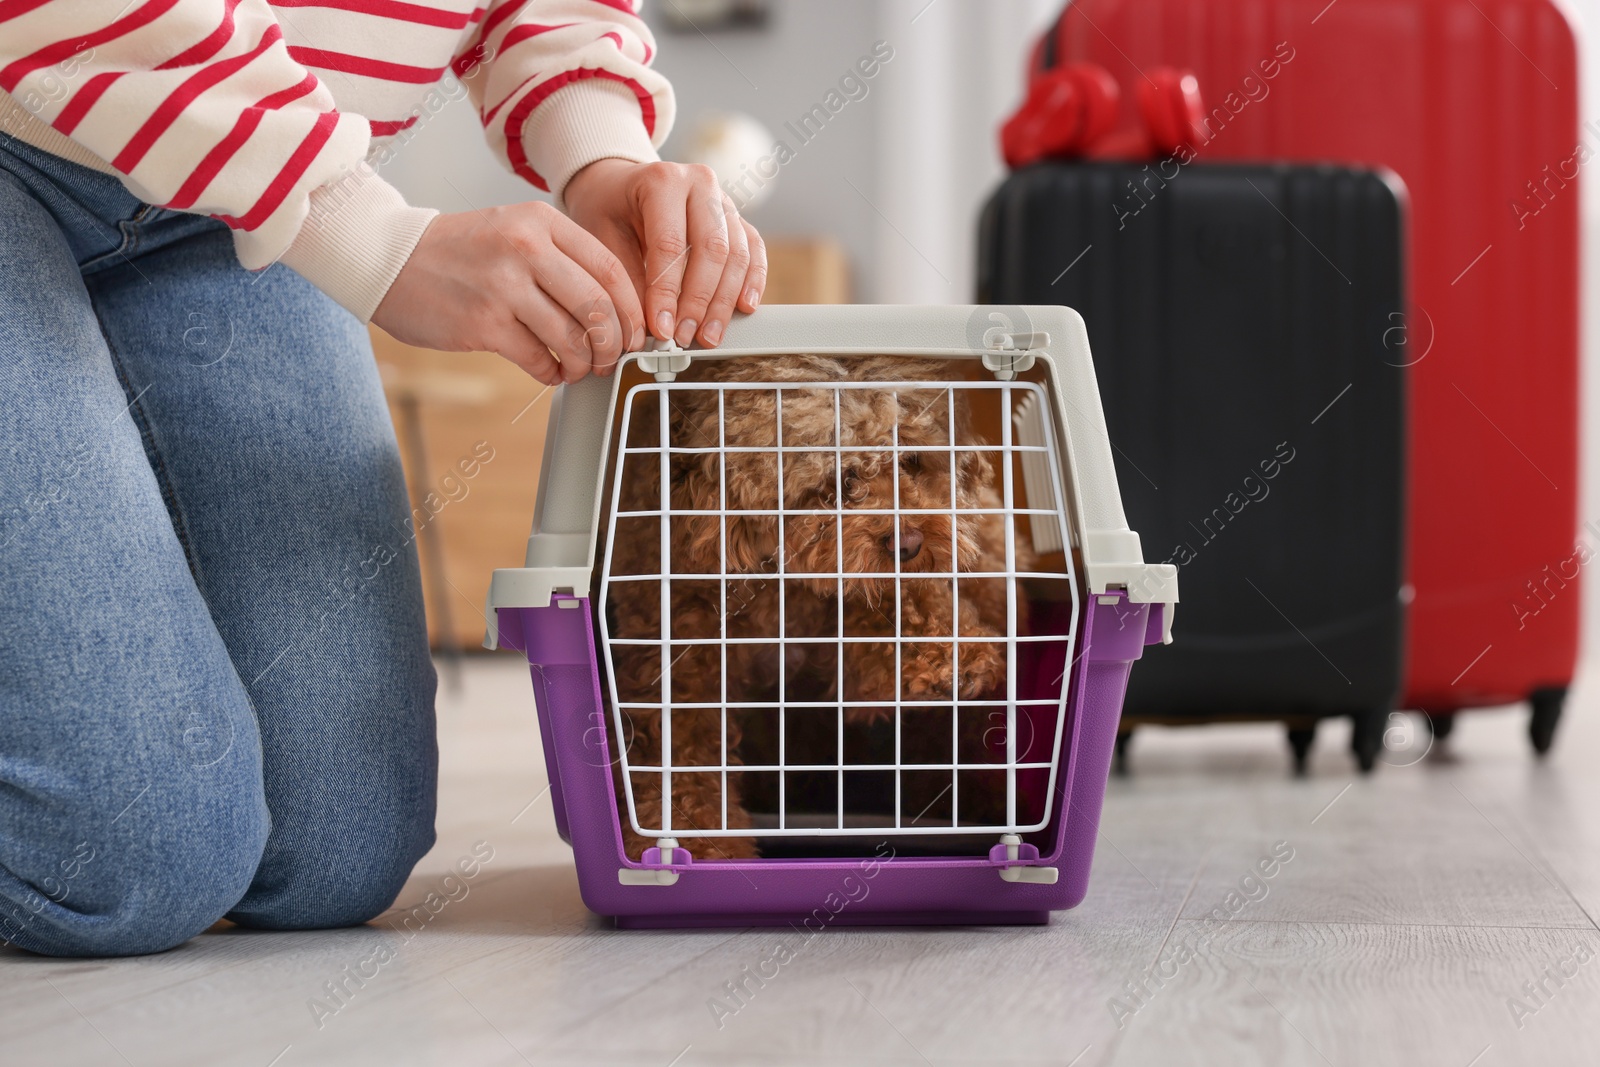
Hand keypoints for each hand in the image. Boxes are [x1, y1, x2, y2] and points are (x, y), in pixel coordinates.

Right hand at [372, 202, 644, 384]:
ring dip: (584, 363)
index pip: (611, 270)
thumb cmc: (458, 251)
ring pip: (572, 339)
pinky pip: (538, 360)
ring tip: (580, 368)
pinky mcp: (483, 324)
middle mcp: (526, 249)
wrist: (388, 258)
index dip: (632, 310)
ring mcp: (504, 287)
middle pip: (598, 308)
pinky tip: (551, 372)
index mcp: (541, 221)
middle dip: (614, 344)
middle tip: (612, 358)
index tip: (636, 331)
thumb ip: (562, 259)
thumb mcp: (514, 231)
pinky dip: (553, 374)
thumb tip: (614, 309)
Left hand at [564, 158, 766, 347]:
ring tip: (708, 334)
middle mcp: (700, 184)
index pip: (671, 244)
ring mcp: (724, 199)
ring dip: (725, 300)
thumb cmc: (609, 208)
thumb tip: (648, 328)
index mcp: (662, 181)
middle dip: (700, 301)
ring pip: (737, 254)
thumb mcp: (604, 238)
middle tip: (685, 336)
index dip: (667, 293)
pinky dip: (753, 281)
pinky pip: (754, 250)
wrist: (620, 184)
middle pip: (712, 249)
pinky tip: (743, 308)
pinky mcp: (736, 218)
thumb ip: (628, 279)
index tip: (662, 328)